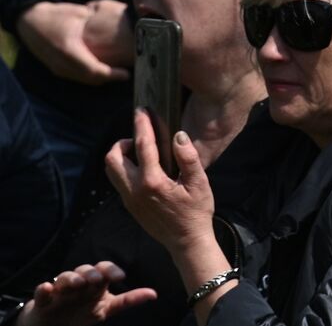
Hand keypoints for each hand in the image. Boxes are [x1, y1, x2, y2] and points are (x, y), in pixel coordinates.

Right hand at [16, 262, 155, 325]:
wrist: (53, 325)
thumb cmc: (82, 313)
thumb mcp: (106, 309)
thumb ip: (127, 300)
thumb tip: (154, 294)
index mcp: (94, 284)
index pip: (104, 269)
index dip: (111, 270)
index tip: (119, 277)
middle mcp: (78, 283)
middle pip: (85, 270)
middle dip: (91, 272)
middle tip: (96, 280)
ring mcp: (60, 291)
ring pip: (64, 277)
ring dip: (71, 278)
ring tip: (78, 283)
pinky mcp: (42, 302)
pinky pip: (41, 292)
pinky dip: (44, 289)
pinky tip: (47, 288)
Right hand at [17, 2, 130, 83]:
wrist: (30, 22)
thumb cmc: (57, 15)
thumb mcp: (80, 13)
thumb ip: (98, 21)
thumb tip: (121, 22)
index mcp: (69, 50)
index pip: (93, 69)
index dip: (111, 74)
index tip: (127, 74)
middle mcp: (62, 63)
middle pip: (90, 78)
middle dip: (110, 78)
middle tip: (127, 74)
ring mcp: (57, 68)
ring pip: (84, 80)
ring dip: (102, 79)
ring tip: (119, 73)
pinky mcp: (56, 69)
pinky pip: (77, 77)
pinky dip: (92, 76)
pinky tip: (104, 70)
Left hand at [106, 110, 214, 252]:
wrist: (186, 242)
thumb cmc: (197, 211)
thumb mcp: (200, 182)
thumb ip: (188, 157)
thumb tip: (178, 135)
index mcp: (153, 182)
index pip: (142, 146)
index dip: (142, 125)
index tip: (141, 110)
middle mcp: (135, 190)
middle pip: (113, 158)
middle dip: (123, 142)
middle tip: (139, 137)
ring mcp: (129, 199)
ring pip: (111, 170)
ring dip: (120, 156)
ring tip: (139, 151)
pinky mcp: (129, 206)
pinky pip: (119, 181)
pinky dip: (125, 168)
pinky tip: (143, 168)